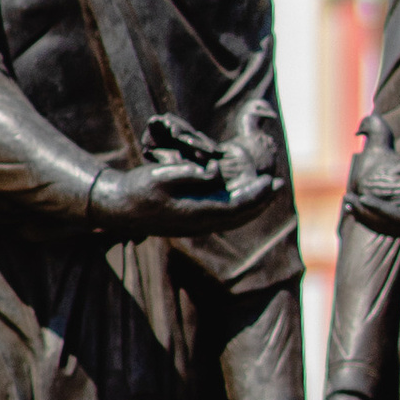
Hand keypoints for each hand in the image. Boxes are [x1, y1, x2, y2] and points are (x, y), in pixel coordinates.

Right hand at [89, 114, 282, 240]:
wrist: (120, 210)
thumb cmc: (138, 189)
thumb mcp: (161, 175)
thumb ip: (190, 174)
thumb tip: (214, 172)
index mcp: (194, 213)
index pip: (235, 207)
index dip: (255, 195)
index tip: (270, 180)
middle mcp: (199, 224)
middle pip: (239, 216)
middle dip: (261, 201)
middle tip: (278, 183)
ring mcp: (196, 226)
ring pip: (233, 220)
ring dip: (253, 206)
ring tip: (268, 190)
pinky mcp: (193, 223)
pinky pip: (224, 218)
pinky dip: (239, 208)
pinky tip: (245, 198)